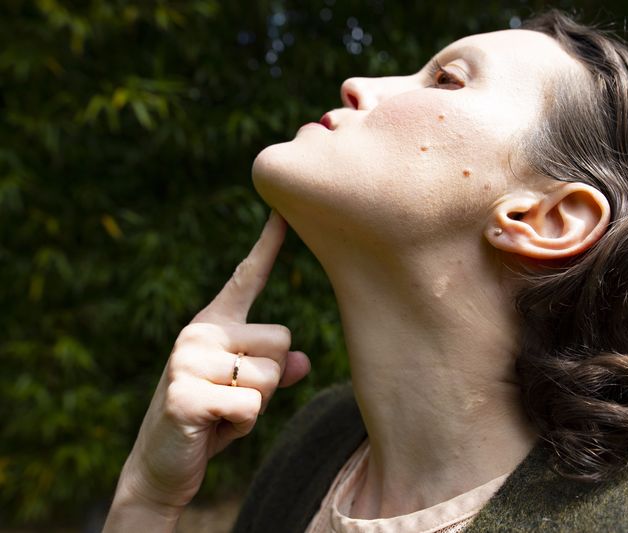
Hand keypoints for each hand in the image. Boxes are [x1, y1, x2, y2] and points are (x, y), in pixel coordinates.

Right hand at [105, 211, 309, 527]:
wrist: (161, 468)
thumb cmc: (210, 422)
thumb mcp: (249, 392)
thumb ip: (274, 371)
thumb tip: (305, 361)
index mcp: (215, 324)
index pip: (247, 278)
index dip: (268, 245)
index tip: (283, 211)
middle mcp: (199, 332)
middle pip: (283, 340)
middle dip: (272, 379)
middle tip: (233, 398)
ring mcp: (188, 360)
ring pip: (271, 376)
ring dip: (257, 405)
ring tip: (220, 412)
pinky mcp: (184, 393)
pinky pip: (250, 407)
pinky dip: (242, 427)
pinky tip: (212, 428)